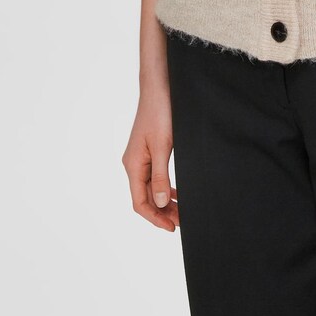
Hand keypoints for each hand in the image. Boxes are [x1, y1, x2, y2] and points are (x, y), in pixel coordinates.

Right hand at [121, 82, 178, 231]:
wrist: (159, 88)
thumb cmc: (160, 113)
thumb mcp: (163, 146)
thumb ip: (161, 175)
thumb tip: (161, 202)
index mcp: (133, 165)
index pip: (140, 202)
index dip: (155, 217)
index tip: (172, 227)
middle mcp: (134, 164)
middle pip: (146, 197)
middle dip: (163, 212)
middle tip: (183, 222)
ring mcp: (141, 158)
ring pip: (151, 188)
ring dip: (165, 201)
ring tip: (182, 212)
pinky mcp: (149, 150)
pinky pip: (155, 176)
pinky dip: (166, 187)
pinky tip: (177, 193)